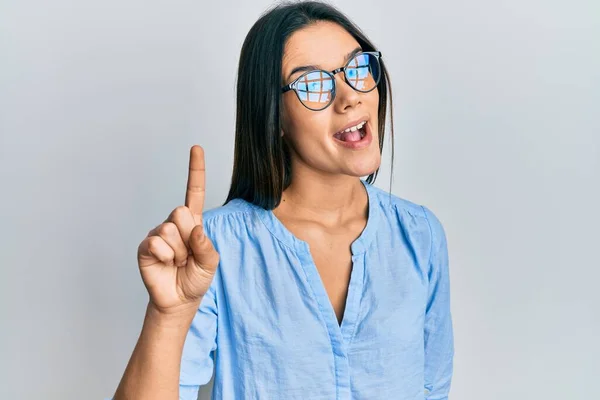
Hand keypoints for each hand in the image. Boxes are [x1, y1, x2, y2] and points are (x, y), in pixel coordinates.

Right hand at [137, 145, 219, 312]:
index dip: (195, 170)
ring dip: (179, 252)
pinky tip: (166, 264)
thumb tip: (194, 231)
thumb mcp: (211, 262)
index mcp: (192, 223)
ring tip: (177, 262)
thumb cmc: (195, 278)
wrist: (179, 300)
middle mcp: (174, 224)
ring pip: (169, 230)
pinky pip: (157, 243)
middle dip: (188, 237)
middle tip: (187, 255)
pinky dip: (166, 257)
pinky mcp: (146, 246)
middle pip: (181, 212)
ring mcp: (158, 234)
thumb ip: (206, 246)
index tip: (196, 148)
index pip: (194, 192)